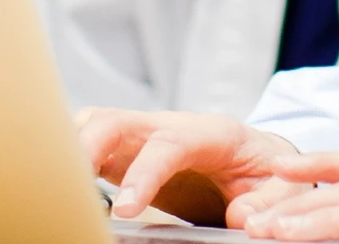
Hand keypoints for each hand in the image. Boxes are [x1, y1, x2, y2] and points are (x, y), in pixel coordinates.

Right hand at [73, 107, 300, 225]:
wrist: (258, 159)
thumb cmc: (266, 171)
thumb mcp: (282, 185)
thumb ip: (268, 200)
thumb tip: (243, 219)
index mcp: (211, 133)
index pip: (168, 143)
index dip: (143, 173)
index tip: (124, 209)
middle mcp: (171, 125)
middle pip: (117, 120)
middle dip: (88, 146)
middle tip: (69, 187)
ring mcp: (145, 136)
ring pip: (97, 122)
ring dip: (72, 146)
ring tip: (56, 183)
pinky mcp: (128, 152)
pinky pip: (91, 140)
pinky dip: (71, 154)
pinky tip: (61, 182)